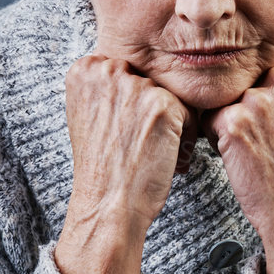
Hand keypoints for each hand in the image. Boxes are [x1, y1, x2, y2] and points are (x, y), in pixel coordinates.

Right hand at [62, 53, 190, 237]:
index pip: (125, 69)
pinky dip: (185, 137)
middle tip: (141, 144)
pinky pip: (188, 112)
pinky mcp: (162, 104)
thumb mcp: (88, 115)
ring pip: (169, 96)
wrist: (107, 204)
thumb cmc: (100, 168)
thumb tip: (136, 76)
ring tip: (155, 154)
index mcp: (84, 69)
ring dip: (170, 124)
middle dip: (152, 110)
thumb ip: (106, 88)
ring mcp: (135, 86)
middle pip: (148, 80)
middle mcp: (106, 71)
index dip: (131, 102)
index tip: (125, 129)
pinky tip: (170, 158)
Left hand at [203, 57, 273, 273]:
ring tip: (250, 145)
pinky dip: (215, 136)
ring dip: (229, 118)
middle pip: (244, 80)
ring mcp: (258, 99)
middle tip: (260, 135)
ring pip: (224, 98)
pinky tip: (237, 153)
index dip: (264, 93)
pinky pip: (209, 118)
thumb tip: (269, 70)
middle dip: (244, 103)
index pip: (266, 66)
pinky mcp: (234, 121)